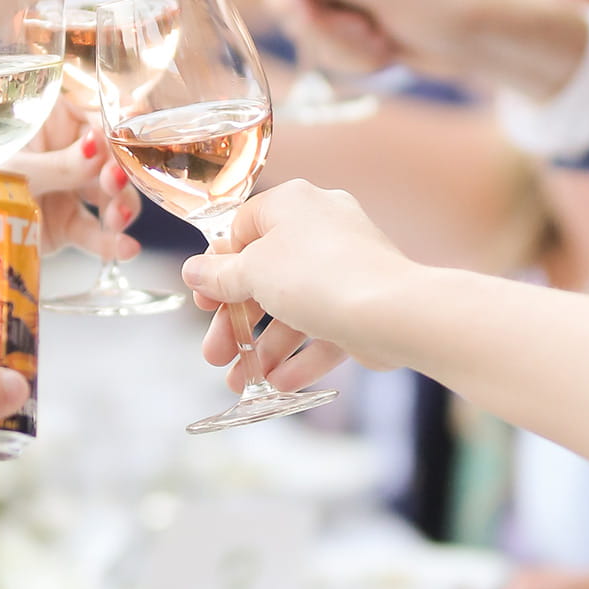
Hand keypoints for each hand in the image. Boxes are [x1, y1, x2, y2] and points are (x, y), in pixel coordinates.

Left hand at [4, 103, 140, 262]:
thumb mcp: (14, 165)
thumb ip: (59, 163)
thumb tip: (99, 149)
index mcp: (55, 120)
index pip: (100, 124)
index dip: (117, 139)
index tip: (126, 152)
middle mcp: (69, 152)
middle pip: (112, 162)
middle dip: (120, 176)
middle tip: (113, 184)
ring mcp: (69, 189)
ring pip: (111, 198)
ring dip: (120, 208)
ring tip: (118, 220)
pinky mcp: (65, 224)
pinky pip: (94, 232)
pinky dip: (110, 241)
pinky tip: (126, 248)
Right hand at [182, 180, 422, 390]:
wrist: (395, 312)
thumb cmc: (318, 278)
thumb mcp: (253, 273)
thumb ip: (219, 275)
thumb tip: (193, 270)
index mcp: (292, 204)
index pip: (241, 229)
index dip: (217, 268)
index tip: (203, 302)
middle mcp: (321, 227)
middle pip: (264, 275)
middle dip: (236, 322)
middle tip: (215, 355)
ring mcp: (346, 266)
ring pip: (294, 307)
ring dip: (265, 346)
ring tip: (242, 382)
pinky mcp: (364, 302)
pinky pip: (324, 327)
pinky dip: (301, 356)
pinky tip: (279, 384)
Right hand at [262, 0, 587, 98]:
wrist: (487, 39)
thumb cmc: (448, 4)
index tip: (309, 17)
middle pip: (292, 2)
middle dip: (325, 31)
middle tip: (369, 35)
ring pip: (310, 32)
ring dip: (343, 51)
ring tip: (384, 46)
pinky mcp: (356, 27)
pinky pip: (330, 50)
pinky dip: (354, 60)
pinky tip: (386, 53)